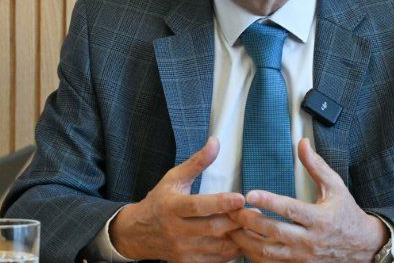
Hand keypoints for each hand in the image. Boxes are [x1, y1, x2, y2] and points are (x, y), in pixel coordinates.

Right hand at [109, 137, 245, 261]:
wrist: (138, 233)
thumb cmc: (160, 201)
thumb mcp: (174, 178)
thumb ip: (197, 162)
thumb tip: (215, 142)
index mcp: (172, 207)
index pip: (198, 206)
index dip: (220, 203)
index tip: (240, 198)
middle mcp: (176, 230)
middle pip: (212, 228)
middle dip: (236, 220)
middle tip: (254, 212)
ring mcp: (182, 250)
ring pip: (217, 247)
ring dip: (238, 237)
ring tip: (252, 226)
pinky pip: (216, 260)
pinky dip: (232, 251)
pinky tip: (241, 240)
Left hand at [227, 138, 388, 261]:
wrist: (363, 246)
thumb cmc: (346, 213)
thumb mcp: (335, 186)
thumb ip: (316, 166)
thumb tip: (302, 142)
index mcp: (320, 218)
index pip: (290, 209)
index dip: (269, 201)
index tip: (249, 193)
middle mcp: (310, 240)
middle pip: (275, 232)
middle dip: (250, 221)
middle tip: (232, 210)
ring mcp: (303, 257)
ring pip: (269, 252)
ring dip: (247, 241)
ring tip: (232, 227)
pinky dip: (255, 256)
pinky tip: (244, 244)